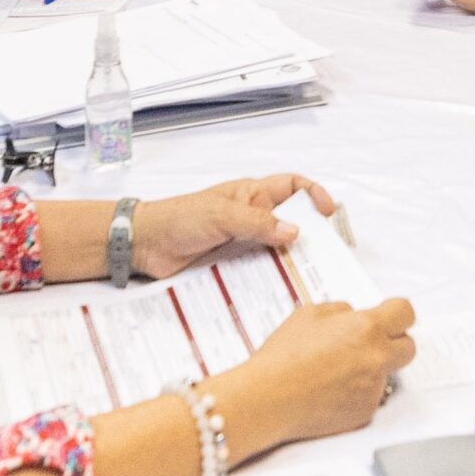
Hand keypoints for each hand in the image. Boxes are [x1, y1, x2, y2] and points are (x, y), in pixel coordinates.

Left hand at [133, 174, 337, 280]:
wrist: (145, 245)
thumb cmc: (179, 218)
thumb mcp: (221, 215)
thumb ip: (257, 222)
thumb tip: (295, 231)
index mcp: (252, 194)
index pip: (292, 187)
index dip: (314, 194)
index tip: (329, 213)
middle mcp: (252, 216)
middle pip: (291, 220)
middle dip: (310, 232)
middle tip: (326, 252)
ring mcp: (243, 241)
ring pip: (277, 248)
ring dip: (291, 259)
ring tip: (308, 275)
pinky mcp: (232, 264)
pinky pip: (259, 269)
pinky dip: (271, 276)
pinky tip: (280, 288)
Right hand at [231, 297, 416, 446]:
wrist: (269, 398)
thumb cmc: (284, 357)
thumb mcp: (310, 314)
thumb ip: (341, 311)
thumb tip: (353, 316)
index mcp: (366, 328)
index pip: (405, 313)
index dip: (398, 313)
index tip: (391, 317)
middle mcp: (376, 358)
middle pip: (408, 347)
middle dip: (393, 342)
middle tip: (370, 343)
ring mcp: (373, 388)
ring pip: (387, 374)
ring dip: (373, 369)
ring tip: (339, 370)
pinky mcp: (364, 412)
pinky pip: (371, 396)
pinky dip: (358, 392)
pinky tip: (332, 389)